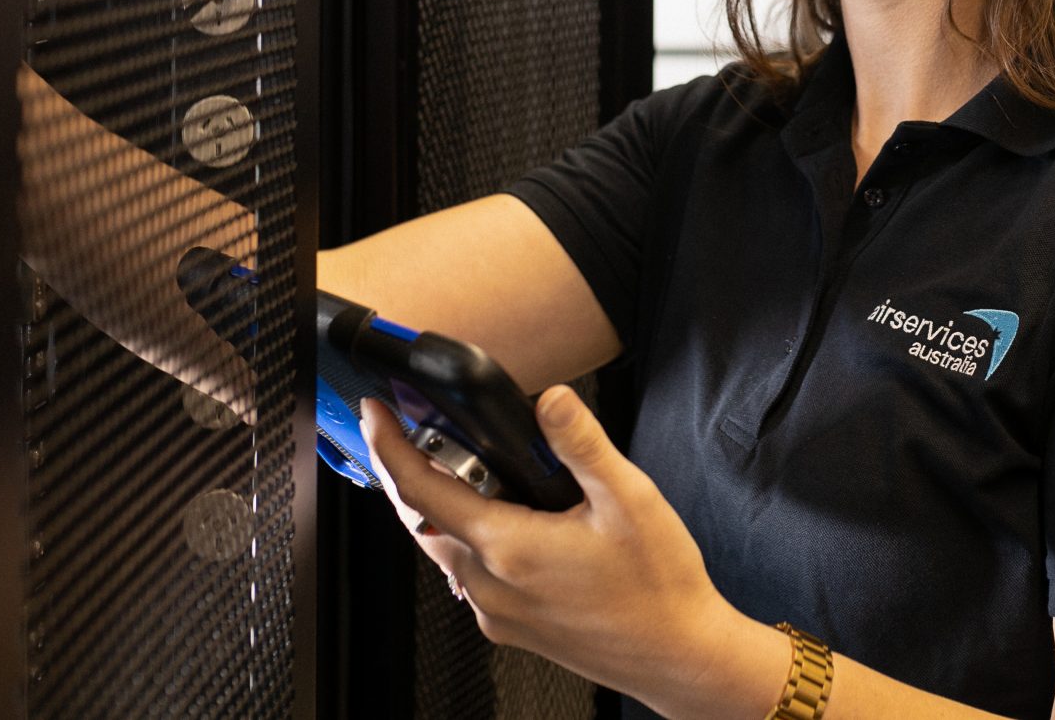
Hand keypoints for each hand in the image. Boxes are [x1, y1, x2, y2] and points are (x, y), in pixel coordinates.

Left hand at [358, 390, 785, 716]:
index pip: (422, 490)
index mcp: (510, 548)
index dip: (389, 446)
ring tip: (467, 472)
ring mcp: (497, 612)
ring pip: (444, 549)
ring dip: (442, 509)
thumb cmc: (657, 586)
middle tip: (417, 432)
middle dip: (411, 474)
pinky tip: (506, 523)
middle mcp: (491, 586)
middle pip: (423, 520)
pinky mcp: (510, 628)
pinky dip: (469, 541)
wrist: (676, 654)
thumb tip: (550, 400)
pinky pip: (469, 577)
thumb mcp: (629, 498)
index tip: (377, 415)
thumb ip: (581, 444)